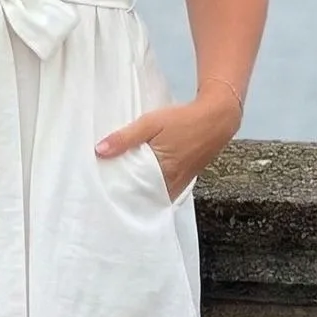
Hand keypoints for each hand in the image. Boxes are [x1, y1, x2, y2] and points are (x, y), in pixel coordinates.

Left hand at [95, 87, 241, 201]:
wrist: (217, 118)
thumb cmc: (184, 120)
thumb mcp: (151, 123)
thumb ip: (125, 138)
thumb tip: (99, 150)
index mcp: (162, 174)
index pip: (133, 193)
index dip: (117, 194)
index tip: (101, 191)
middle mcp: (171, 185)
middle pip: (142, 197)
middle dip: (125, 195)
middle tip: (105, 189)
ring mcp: (179, 185)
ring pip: (153, 196)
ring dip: (138, 192)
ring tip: (118, 185)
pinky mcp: (183, 181)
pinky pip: (163, 191)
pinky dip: (150, 189)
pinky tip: (138, 180)